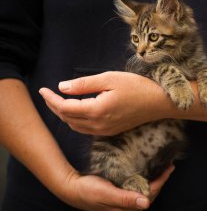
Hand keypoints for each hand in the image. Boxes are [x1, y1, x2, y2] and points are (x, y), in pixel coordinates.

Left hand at [39, 71, 168, 135]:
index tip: (42, 89)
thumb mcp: (110, 79)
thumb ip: (84, 84)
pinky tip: (76, 112)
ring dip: (64, 115)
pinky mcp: (111, 131)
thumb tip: (62, 87)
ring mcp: (105, 130)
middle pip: (67, 119)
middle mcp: (99, 124)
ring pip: (76, 126)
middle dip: (54, 107)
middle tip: (47, 95)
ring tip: (58, 102)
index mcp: (97, 110)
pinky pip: (86, 130)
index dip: (51, 99)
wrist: (159, 103)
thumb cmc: (137, 87)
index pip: (65, 107)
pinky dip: (76, 121)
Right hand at [61, 165, 174, 210]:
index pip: (151, 194)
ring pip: (147, 190)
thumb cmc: (88, 191)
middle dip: (161, 179)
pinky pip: (139, 188)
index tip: (170, 167)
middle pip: (151, 193)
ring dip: (155, 179)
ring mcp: (127, 205)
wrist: (73, 188)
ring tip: (163, 166)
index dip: (161, 180)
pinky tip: (150, 171)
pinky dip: (146, 179)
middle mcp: (130, 210)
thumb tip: (146, 203)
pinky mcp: (123, 198)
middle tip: (169, 164)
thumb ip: (126, 199)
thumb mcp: (106, 194)